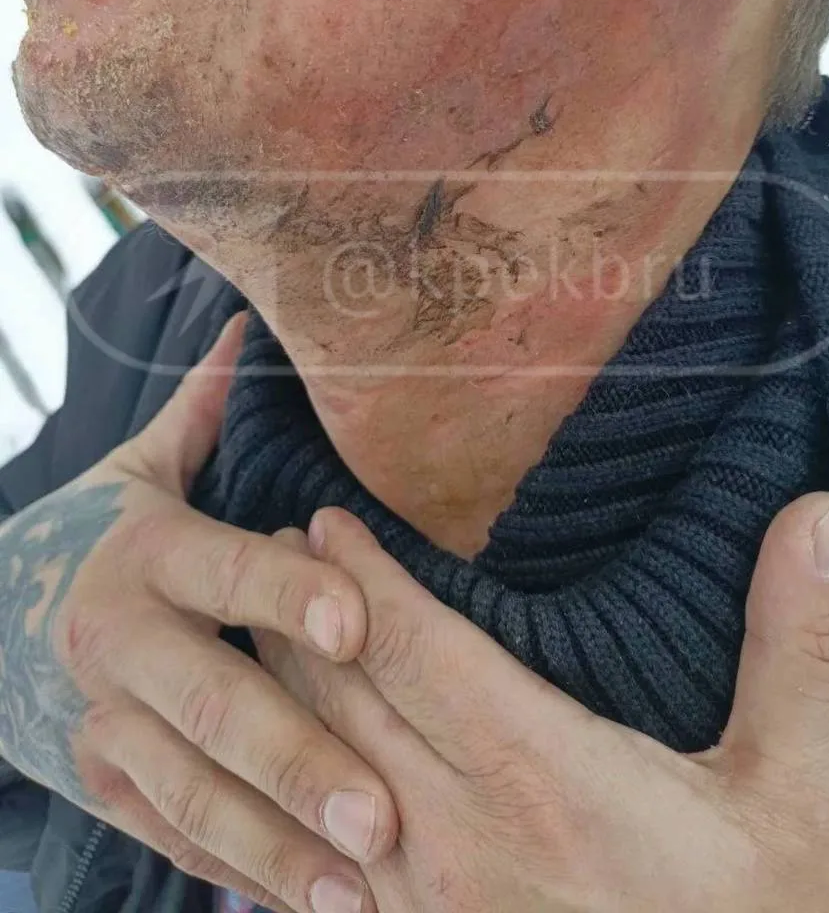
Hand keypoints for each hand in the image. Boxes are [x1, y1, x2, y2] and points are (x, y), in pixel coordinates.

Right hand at [0, 313, 398, 912]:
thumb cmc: (96, 536)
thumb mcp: (137, 471)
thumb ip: (202, 412)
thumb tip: (249, 322)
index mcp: (146, 551)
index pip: (227, 568)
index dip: (287, 591)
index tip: (357, 622)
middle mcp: (121, 639)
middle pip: (213, 701)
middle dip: (298, 760)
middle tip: (382, 816)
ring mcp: (104, 721)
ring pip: (191, 790)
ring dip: (275, 846)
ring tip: (357, 893)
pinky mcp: (99, 779)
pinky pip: (168, 833)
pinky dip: (234, 871)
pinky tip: (303, 904)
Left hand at [254, 495, 828, 912]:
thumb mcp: (802, 796)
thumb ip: (798, 648)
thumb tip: (817, 517)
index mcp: (539, 776)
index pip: (412, 646)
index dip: (358, 575)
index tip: (323, 520)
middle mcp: (455, 837)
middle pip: (340, 699)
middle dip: (298, 617)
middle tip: (269, 553)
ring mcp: (419, 908)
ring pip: (313, 771)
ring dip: (283, 693)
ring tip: (263, 631)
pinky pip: (315, 861)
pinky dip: (289, 792)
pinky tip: (282, 770)